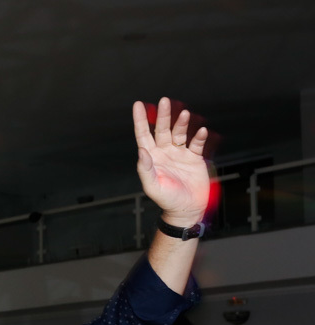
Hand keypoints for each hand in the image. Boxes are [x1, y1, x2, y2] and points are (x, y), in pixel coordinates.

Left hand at [133, 97, 211, 227]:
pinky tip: (201, 131)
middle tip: (165, 100)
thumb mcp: (152, 186)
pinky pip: (196, 143)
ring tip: (184, 114)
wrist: (187, 209)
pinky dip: (199, 137)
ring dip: (181, 123)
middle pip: (162, 129)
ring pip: (179, 133)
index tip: (138, 105)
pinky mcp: (194, 158)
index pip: (144, 135)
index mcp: (152, 158)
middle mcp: (164, 152)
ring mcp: (180, 154)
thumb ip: (146, 168)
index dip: (140, 120)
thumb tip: (141, 151)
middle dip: (163, 115)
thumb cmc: (167, 199)